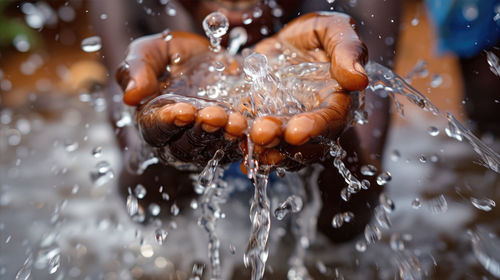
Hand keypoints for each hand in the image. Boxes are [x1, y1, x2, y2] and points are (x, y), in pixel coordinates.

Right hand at [116, 31, 248, 165]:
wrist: (211, 55)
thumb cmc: (174, 55)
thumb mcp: (151, 50)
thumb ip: (136, 68)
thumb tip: (131, 97)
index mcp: (152, 119)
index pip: (155, 130)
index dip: (168, 123)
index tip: (184, 110)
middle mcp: (176, 137)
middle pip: (185, 145)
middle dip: (201, 131)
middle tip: (215, 115)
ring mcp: (204, 142)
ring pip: (212, 150)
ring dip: (225, 138)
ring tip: (236, 123)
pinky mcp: (229, 141)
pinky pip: (236, 149)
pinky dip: (244, 142)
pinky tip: (251, 129)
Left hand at [247, 12, 368, 167]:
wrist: (284, 45)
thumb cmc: (314, 36)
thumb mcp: (332, 30)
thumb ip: (347, 49)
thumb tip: (359, 79)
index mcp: (336, 101)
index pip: (331, 119)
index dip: (315, 127)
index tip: (296, 131)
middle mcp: (313, 121)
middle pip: (303, 142)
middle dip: (282, 142)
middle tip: (261, 135)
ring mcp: (287, 127)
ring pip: (280, 149)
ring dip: (264, 151)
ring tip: (245, 147)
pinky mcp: (263, 126)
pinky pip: (257, 143)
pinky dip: (248, 149)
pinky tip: (236, 152)